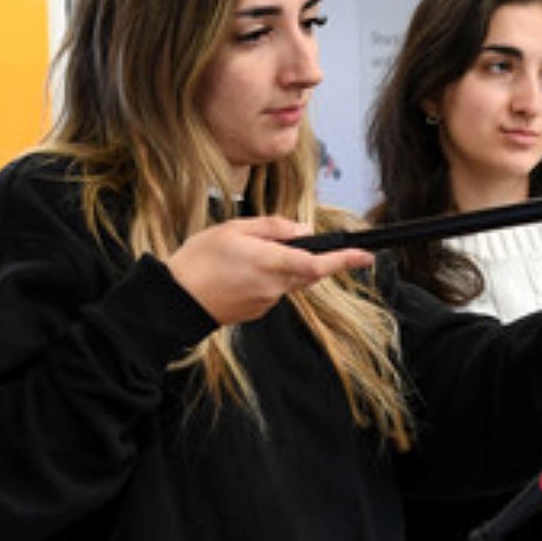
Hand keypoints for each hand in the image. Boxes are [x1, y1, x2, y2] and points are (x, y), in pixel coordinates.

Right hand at [165, 216, 375, 325]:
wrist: (175, 300)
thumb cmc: (199, 260)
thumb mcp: (233, 229)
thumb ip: (273, 228)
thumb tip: (302, 231)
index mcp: (271, 263)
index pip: (318, 263)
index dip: (345, 260)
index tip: (366, 256)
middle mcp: (274, 287)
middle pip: (308, 272)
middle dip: (311, 259)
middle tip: (292, 245)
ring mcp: (266, 303)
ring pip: (288, 280)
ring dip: (280, 266)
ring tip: (241, 255)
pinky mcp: (256, 312)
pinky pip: (272, 291)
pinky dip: (264, 278)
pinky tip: (237, 272)